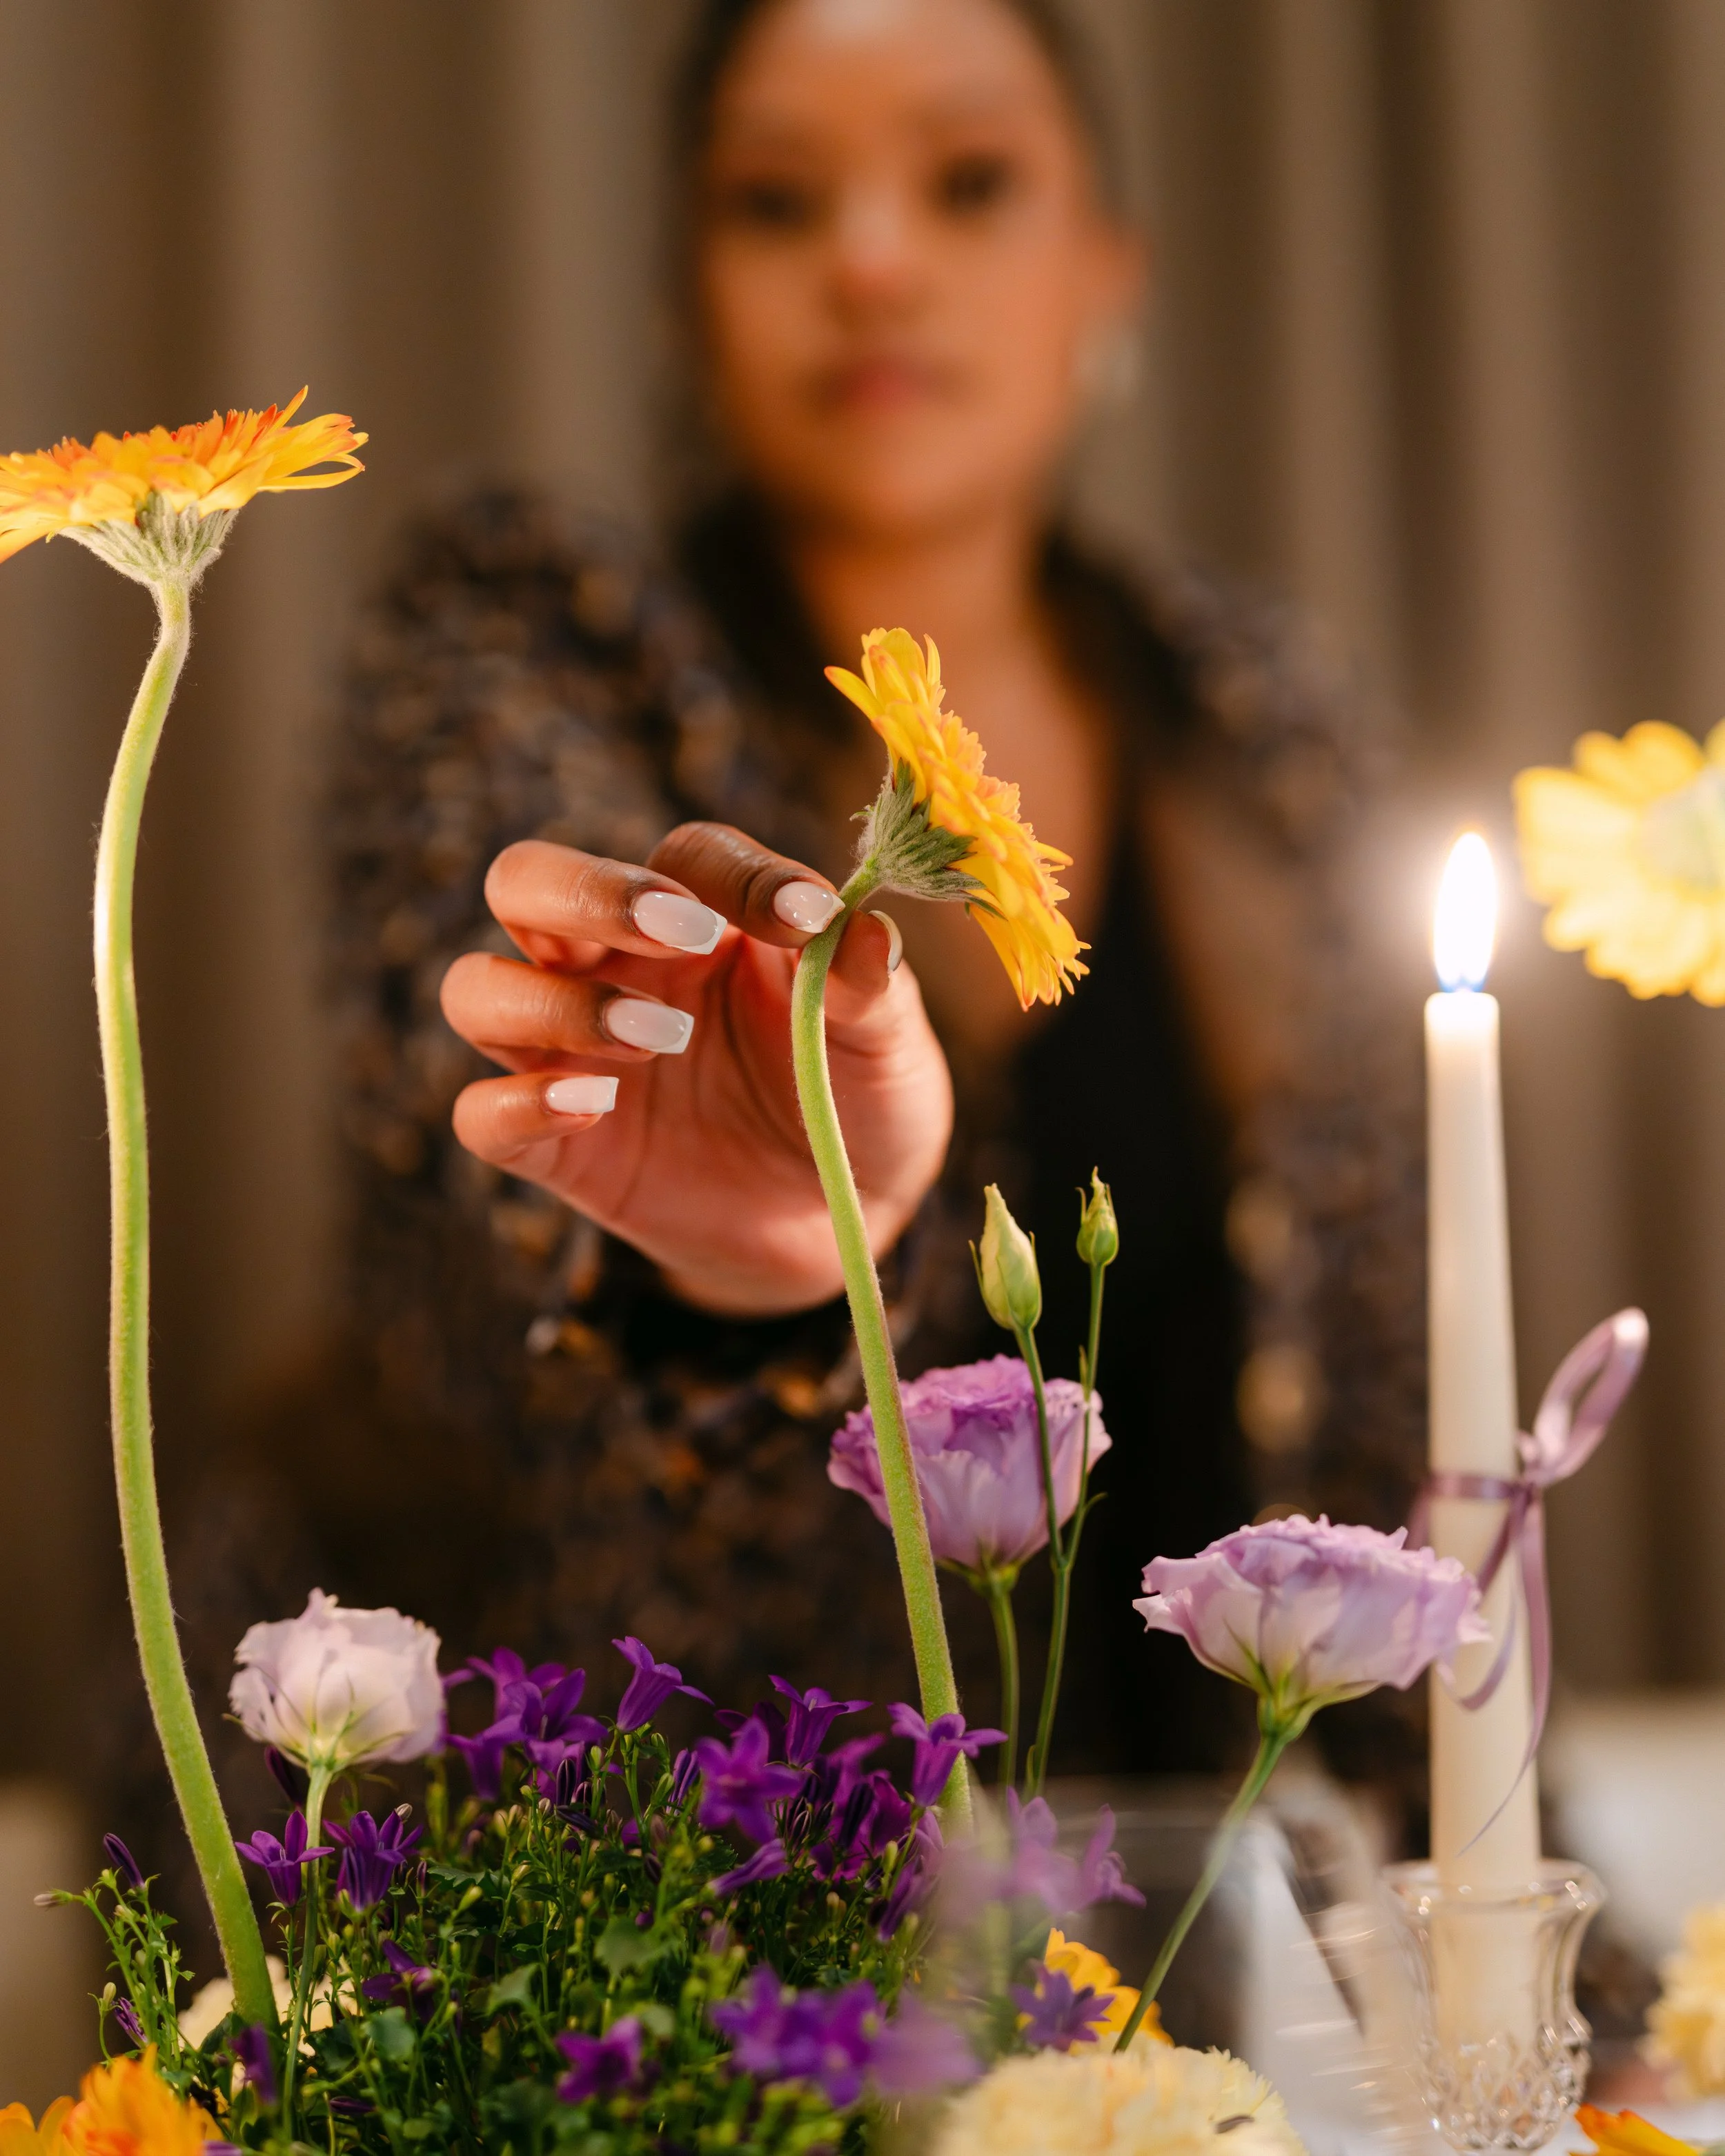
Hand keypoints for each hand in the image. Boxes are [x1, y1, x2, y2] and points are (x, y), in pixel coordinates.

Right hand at [439, 824, 953, 1315]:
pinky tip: (592, 1104)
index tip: (804, 917)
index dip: (736, 876)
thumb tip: (865, 930)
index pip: (684, 857)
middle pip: (528, 880)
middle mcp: (614, 966)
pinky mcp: (557, 1145)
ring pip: (477, 988)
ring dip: (554, 1001)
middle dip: (586, 891)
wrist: (838, 1219)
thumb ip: (868, 987)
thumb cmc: (857, 1100)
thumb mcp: (886, 1044)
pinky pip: (482, 1114)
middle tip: (679, 932)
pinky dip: (518, 1105)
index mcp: (700, 917)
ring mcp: (572, 1053)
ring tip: (659, 1037)